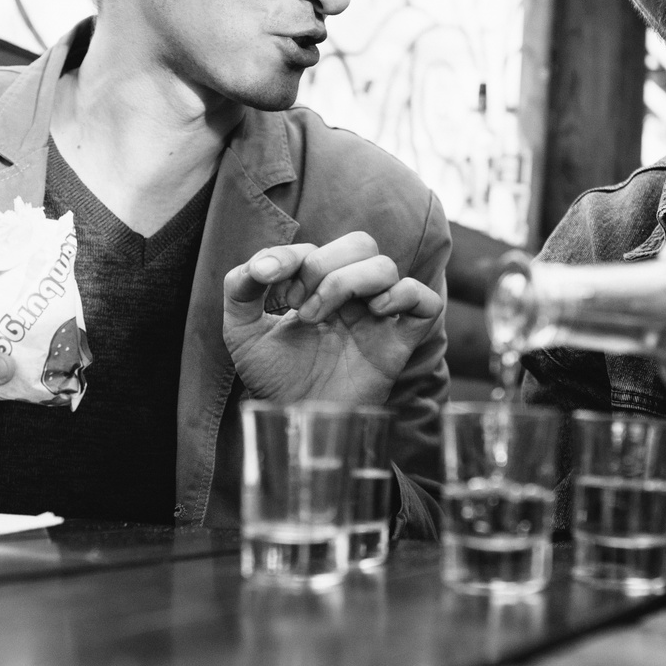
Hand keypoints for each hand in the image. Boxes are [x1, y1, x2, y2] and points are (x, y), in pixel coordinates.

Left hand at [223, 232, 442, 405]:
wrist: (293, 421)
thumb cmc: (274, 379)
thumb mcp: (242, 332)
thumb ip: (240, 289)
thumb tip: (262, 263)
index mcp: (320, 288)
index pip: (318, 247)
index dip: (292, 256)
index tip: (268, 283)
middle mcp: (353, 299)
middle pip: (361, 244)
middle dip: (324, 263)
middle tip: (298, 303)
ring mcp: (378, 319)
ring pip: (386, 267)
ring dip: (348, 281)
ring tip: (317, 317)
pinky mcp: (399, 344)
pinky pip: (426, 302)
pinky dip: (404, 295)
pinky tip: (373, 315)